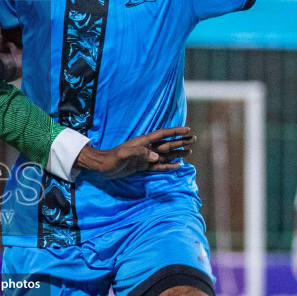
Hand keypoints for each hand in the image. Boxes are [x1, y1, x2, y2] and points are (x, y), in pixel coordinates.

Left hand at [74, 127, 193, 178]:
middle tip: (194, 139)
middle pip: (167, 144)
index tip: (187, 128)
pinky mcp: (143, 167)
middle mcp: (147, 148)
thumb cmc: (112, 158)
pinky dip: (168, 166)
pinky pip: (159, 167)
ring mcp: (145, 158)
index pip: (162, 134)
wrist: (102, 167)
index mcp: (143, 141)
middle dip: (181, 141)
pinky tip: (177, 166)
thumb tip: (156, 157)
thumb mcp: (124, 154)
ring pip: (165, 155)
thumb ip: (140, 153)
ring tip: (190, 152)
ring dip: (177, 153)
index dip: (175, 131)